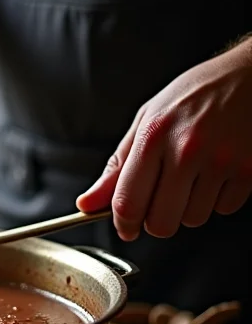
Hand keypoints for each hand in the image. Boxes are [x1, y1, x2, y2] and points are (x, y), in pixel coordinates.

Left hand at [77, 39, 251, 239]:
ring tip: (194, 175)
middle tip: (160, 201)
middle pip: (161, 223)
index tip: (125, 228)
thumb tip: (87, 204)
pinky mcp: (250, 170)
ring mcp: (222, 161)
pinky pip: (223, 209)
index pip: (128, 202)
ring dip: (188, 208)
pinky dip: (217, 199)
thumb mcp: (147, 121)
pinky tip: (217, 171)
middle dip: (156, 221)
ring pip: (192, 219)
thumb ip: (117, 167)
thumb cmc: (196, 95)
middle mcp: (188, 149)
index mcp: (154, 136)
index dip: (123, 224)